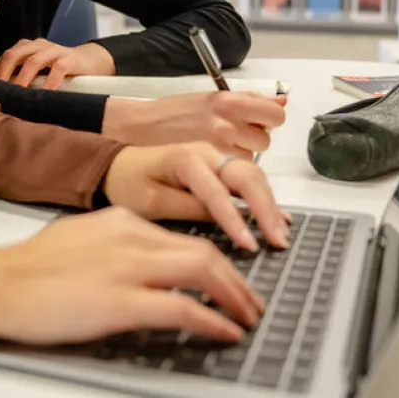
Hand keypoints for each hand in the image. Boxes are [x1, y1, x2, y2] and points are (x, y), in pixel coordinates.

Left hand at [0, 39, 114, 88]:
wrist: (88, 61)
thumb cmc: (56, 69)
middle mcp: (37, 45)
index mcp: (25, 47)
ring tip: (18, 93)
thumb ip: (21, 77)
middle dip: (3, 73)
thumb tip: (1, 95)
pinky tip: (45, 94)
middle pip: (14, 55)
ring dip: (23, 78)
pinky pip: (57, 69)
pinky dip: (49, 82)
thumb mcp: (37, 71)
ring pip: (33, 60)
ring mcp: (53, 50)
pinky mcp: (69, 59)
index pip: (5, 58)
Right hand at [0, 207, 262, 344]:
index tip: (228, 278)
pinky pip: (184, 309)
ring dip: (234, 297)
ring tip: (247, 317)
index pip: (183, 238)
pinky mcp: (121, 302)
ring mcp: (128, 268)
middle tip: (251, 302)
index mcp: (121, 222)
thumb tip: (142, 270)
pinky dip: (213, 321)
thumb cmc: (28, 269)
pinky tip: (225, 332)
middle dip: (237, 280)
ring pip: (203, 272)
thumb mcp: (80, 241)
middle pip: (204, 252)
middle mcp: (131, 238)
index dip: (216, 261)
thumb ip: (115, 248)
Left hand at [101, 143, 288, 250]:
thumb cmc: (128, 184)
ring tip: (281, 236)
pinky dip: (265, 198)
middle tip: (278, 241)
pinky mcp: (219, 167)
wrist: (117, 167)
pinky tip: (279, 219)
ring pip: (253, 176)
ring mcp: (215, 158)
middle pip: (246, 176)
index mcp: (185, 158)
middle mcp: (206, 153)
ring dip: (270, 205)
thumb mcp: (151, 203)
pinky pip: (248, 180)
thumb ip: (188, 209)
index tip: (250, 245)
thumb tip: (224, 221)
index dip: (235, 220)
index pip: (218, 191)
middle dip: (265, 209)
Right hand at [102, 91, 286, 156]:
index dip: (270, 119)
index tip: (261, 121)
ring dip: (242, 153)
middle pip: (266, 139)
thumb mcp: (213, 98)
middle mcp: (227, 121)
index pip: (275, 114)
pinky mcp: (211, 161)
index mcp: (229, 101)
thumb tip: (281, 101)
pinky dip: (228, 165)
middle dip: (256, 139)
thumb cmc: (175, 111)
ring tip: (220, 145)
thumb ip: (250, 100)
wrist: (143, 125)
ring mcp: (219, 143)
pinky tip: (212, 155)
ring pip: (253, 156)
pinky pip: (235, 168)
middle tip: (236, 132)